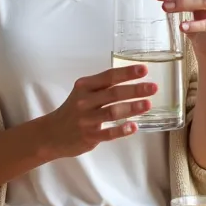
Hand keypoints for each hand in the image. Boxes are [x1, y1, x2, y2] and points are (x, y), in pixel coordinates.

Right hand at [40, 65, 157, 159]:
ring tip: (147, 104)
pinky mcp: (88, 136)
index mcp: (85, 86)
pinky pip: (107, 133)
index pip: (108, 77)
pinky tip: (133, 127)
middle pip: (113, 93)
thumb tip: (133, 82)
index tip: (144, 69)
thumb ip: (102, 87)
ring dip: (132, 107)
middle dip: (135, 89)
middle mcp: (85, 101)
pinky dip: (121, 130)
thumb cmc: (73, 111)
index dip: (127, 73)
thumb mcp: (83, 93)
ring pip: (112, 112)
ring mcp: (86, 119)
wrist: (51, 134)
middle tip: (153, 87)